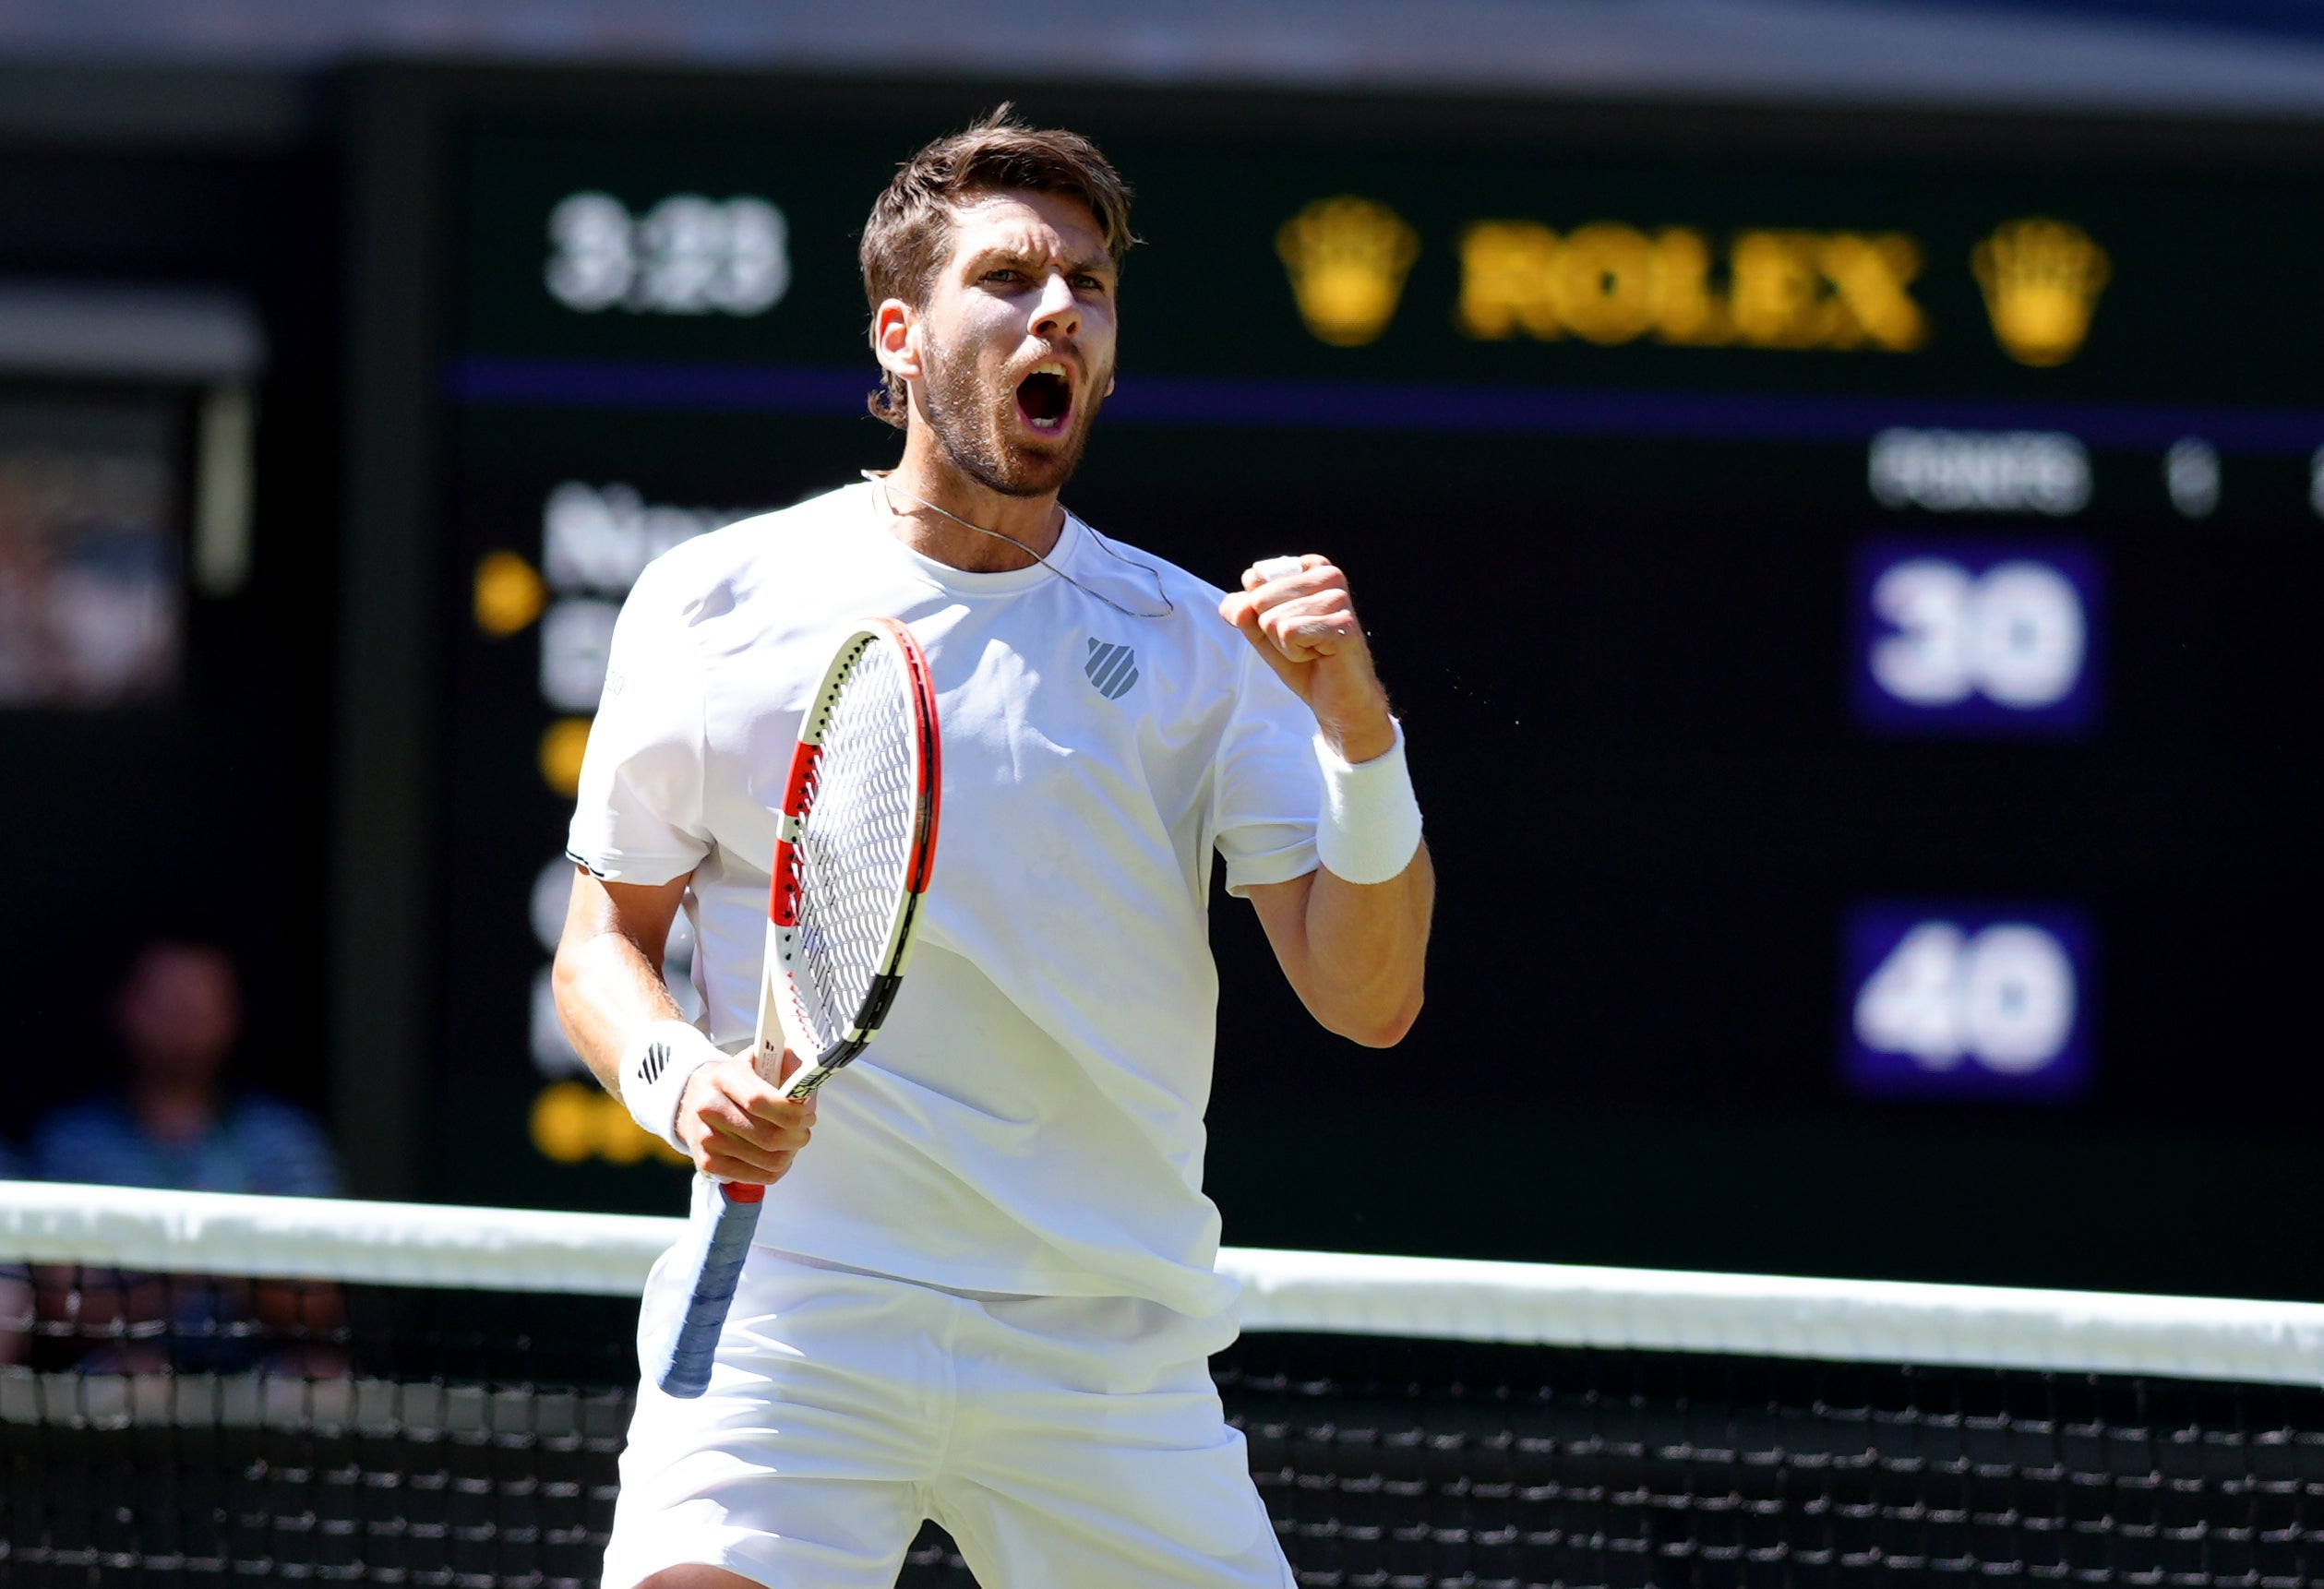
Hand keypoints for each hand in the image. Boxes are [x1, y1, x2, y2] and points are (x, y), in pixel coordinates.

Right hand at [674, 1048, 816, 1183]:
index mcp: (724, 1078)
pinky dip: (777, 1170)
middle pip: (768, 1136)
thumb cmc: (736, 1081)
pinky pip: (757, 1176)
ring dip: (790, 1153)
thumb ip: (786, 1062)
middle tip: (804, 1131)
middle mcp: (709, 1108)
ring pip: (768, 1160)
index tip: (808, 1116)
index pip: (760, 1101)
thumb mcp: (757, 1060)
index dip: (791, 1112)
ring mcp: (706, 1138)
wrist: (694, 1100)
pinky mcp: (708, 1163)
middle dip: (797, 1136)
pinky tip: (778, 1155)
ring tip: (792, 1142)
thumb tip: (807, 1080)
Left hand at [1219, 555, 1395, 761]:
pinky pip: (1288, 633)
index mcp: (1312, 568)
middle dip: (1272, 631)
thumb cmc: (1305, 662)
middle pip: (1261, 599)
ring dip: (1285, 645)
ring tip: (1313, 650)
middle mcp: (1329, 576)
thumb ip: (1242, 612)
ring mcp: (1338, 599)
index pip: (1255, 578)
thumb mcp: (1263, 632)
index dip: (1261, 612)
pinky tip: (1319, 656)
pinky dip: (1295, 653)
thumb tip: (1237, 608)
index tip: (1291, 626)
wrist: (1339, 700)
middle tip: (1304, 643)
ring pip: (1273, 619)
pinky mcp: (1341, 625)